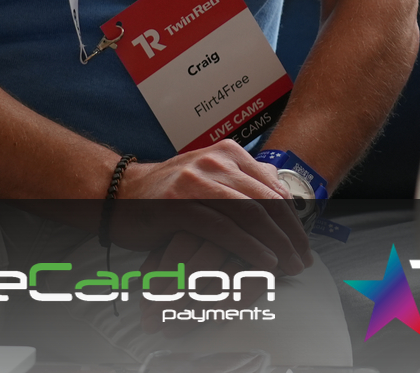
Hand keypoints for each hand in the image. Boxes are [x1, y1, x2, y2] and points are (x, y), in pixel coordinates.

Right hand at [111, 140, 312, 272]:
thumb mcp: (208, 178)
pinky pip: (224, 229)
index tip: (303, 242)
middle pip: (268, 201)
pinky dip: (249, 247)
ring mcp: (198, 181)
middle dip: (290, 234)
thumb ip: (241, 182)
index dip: (294, 217)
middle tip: (302, 260)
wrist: (116, 194)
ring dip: (276, 243)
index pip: (273, 187)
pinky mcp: (181, 204)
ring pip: (252, 214)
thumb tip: (280, 189)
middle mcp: (217, 162)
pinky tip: (264, 262)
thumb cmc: (165, 193)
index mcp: (229, 153)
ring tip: (289, 265)